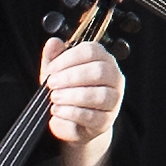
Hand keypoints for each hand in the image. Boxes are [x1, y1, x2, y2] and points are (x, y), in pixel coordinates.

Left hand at [37, 30, 122, 148]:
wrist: (73, 123)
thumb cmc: (68, 93)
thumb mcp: (57, 72)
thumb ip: (54, 56)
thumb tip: (53, 42)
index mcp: (103, 61)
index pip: (92, 51)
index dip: (69, 58)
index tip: (52, 69)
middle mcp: (113, 78)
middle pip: (100, 71)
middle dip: (71, 77)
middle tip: (52, 83)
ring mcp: (113, 101)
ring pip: (100, 95)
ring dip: (72, 96)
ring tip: (55, 97)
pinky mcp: (106, 121)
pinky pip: (93, 116)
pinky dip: (72, 113)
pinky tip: (58, 110)